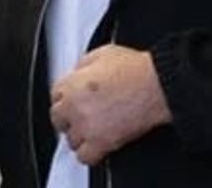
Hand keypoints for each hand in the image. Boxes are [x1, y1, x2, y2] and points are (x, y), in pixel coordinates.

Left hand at [49, 44, 172, 164]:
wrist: (156, 86)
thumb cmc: (135, 69)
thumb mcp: (101, 54)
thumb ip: (83, 66)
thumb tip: (79, 73)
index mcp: (71, 84)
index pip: (55, 97)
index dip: (66, 100)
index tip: (72, 103)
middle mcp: (74, 106)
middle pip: (58, 119)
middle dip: (68, 119)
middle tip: (80, 118)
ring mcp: (87, 126)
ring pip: (71, 140)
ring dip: (79, 137)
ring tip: (90, 133)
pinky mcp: (102, 142)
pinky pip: (85, 157)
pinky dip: (89, 155)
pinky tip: (96, 148)